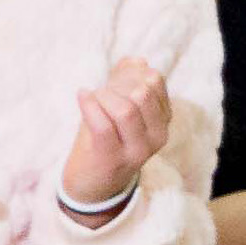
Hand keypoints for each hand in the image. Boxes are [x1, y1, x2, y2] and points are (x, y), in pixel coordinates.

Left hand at [59, 57, 171, 212]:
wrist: (93, 183)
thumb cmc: (106, 139)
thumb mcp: (121, 107)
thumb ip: (129, 81)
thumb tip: (137, 60)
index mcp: (163, 120)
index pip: (154, 81)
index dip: (130, 72)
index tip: (113, 81)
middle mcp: (156, 136)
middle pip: (141, 93)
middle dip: (116, 84)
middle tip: (101, 92)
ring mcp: (136, 150)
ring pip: (125, 108)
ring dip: (102, 96)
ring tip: (92, 98)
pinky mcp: (112, 159)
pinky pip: (102, 125)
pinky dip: (89, 105)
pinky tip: (82, 96)